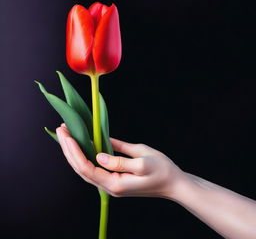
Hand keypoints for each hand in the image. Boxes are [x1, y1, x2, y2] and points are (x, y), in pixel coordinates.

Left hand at [56, 124, 185, 198]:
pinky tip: (81, 144)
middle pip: (81, 169)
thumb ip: (119, 159)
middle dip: (69, 149)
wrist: (173, 184)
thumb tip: (98, 154)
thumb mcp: (143, 161)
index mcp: (115, 183)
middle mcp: (109, 186)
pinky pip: (95, 167)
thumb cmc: (162, 170)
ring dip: (74, 152)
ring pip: (85, 168)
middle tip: (61, 129)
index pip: (86, 167)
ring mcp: (111, 183)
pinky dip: (85, 155)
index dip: (74, 151)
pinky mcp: (114, 178)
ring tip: (66, 135)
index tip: (66, 134)